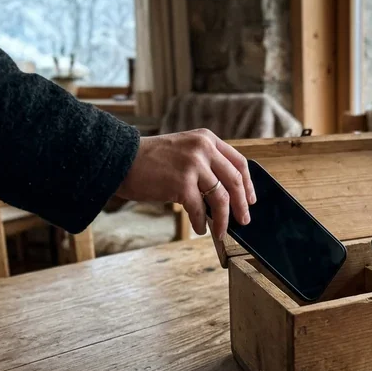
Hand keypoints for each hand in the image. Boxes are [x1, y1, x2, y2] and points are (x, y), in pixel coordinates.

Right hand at [116, 129, 255, 238]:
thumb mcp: (184, 150)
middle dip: (242, 204)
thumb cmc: (150, 160)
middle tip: (244, 220)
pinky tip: (199, 229)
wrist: (120, 160)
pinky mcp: (181, 183)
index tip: (251, 199)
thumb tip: (226, 195)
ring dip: (223, 219)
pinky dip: (200, 222)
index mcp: (207, 139)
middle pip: (235, 180)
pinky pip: (199, 209)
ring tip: (221, 232)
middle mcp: (203, 148)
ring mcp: (193, 165)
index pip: (239, 162)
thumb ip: (205, 164)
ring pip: (221, 198)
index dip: (248, 184)